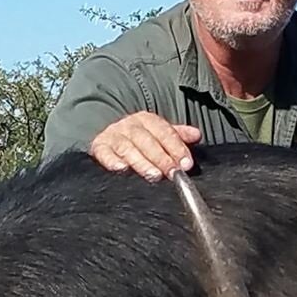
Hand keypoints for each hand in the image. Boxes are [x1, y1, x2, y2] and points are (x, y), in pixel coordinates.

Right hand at [88, 113, 203, 179]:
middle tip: (173, 173)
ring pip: (128, 148)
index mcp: (147, 121)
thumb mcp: (158, 133)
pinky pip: (104, 153)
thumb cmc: (138, 138)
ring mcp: (113, 136)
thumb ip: (177, 135)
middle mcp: (130, 126)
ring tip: (153, 175)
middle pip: (147, 141)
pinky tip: (121, 169)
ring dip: (142, 162)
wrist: (106, 134)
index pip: (165, 132)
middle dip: (162, 158)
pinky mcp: (99, 147)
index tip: (186, 164)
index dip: (176, 148)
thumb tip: (197, 135)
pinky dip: (112, 161)